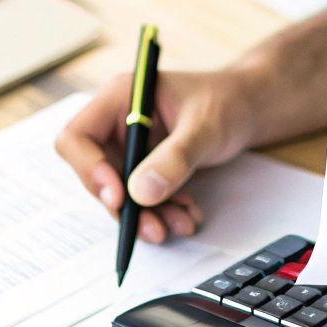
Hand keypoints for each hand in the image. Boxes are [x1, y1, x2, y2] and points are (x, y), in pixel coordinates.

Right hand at [54, 67, 258, 243]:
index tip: (119, 197)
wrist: (248, 109)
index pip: (78, 137)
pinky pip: (141, 198)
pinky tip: (187, 214)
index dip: (89, 170)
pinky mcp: (144, 166)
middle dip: (124, 206)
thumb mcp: (205, 127)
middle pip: (96, 173)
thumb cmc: (227, 102)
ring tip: (181, 224)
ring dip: (146, 215)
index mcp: (121, 97)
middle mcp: (117, 123)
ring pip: (120, 192)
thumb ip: (176, 157)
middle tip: (154, 229)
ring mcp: (130, 147)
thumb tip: (141, 194)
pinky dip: (161, 211)